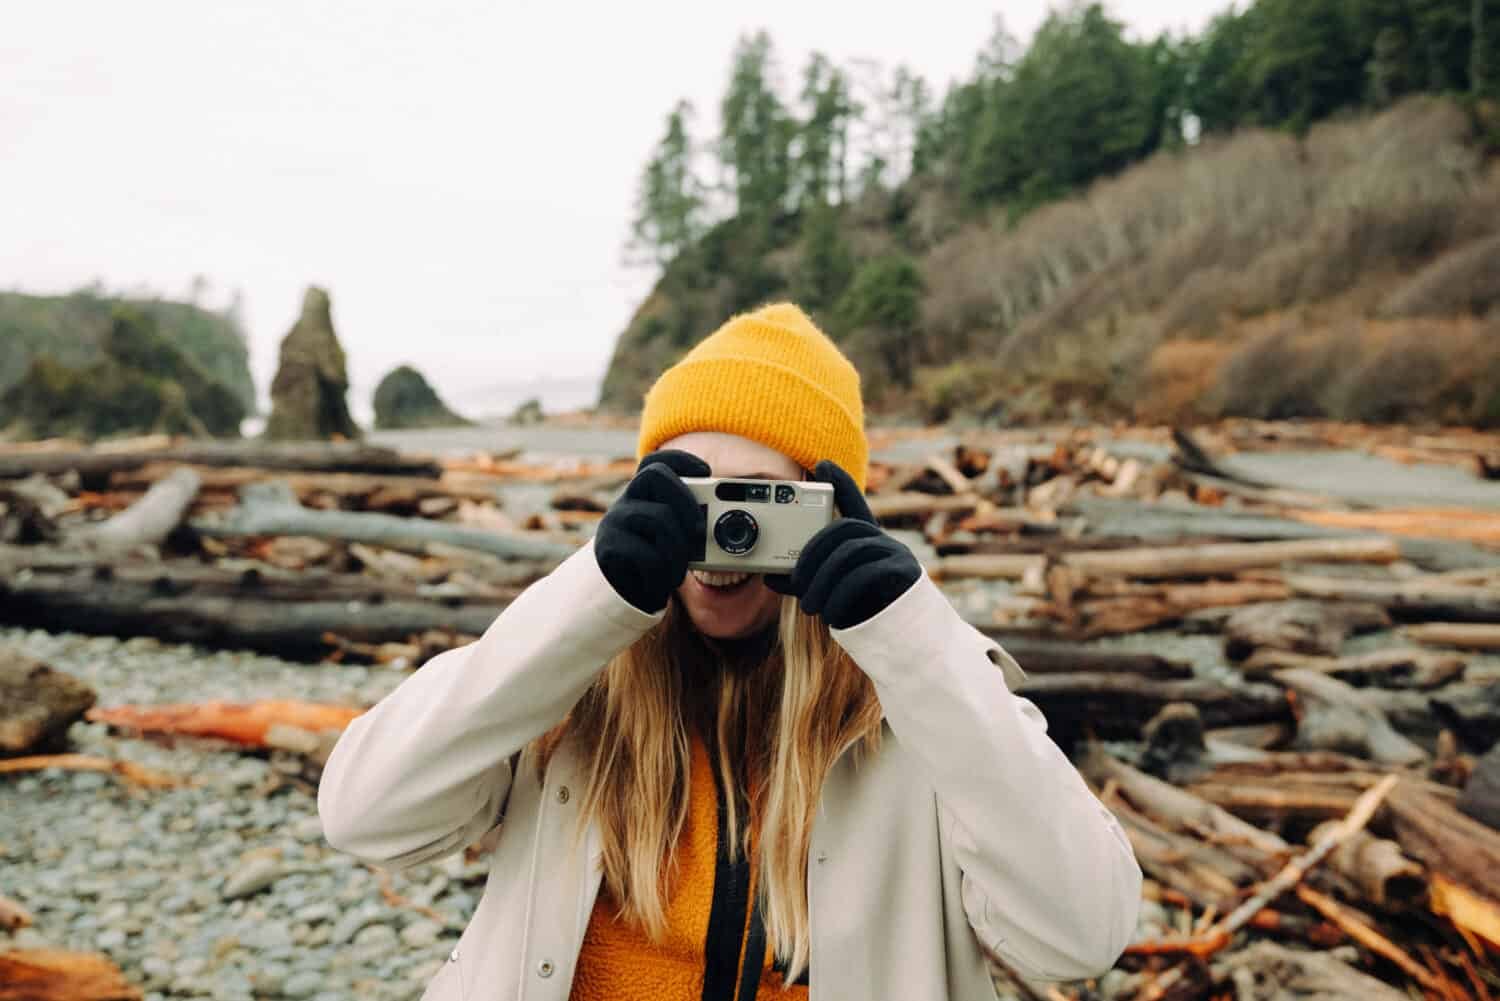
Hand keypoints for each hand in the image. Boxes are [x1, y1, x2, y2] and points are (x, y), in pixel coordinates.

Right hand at [594, 449, 708, 612]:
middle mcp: (626, 501)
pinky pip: (647, 555)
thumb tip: (729, 525)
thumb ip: (695, 524)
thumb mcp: (679, 539)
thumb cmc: (660, 561)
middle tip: (699, 529)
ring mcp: (614, 522)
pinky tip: (662, 583)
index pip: (656, 461)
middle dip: (685, 499)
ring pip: (658, 517)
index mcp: (644, 495)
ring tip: (681, 570)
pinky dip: (663, 573)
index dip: (681, 459)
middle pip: (655, 475)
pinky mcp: (608, 548)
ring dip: (678, 549)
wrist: (628, 594)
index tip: (706, 472)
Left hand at [765, 460, 920, 628]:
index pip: (853, 504)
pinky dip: (842, 595)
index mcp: (864, 539)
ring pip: (852, 552)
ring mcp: (895, 553)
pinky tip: (831, 613)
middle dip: (814, 553)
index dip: (840, 483)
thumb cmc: (861, 607)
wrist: (896, 634)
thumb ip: (803, 580)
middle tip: (797, 582)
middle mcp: (881, 539)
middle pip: (843, 528)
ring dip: (824, 580)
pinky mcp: (903, 572)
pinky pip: (867, 574)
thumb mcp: (827, 589)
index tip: (822, 465)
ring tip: (810, 606)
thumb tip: (769, 577)